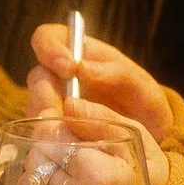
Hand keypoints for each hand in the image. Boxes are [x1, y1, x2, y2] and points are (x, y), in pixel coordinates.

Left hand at [24, 76, 171, 184]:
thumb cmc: (138, 172)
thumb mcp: (131, 137)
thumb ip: (99, 117)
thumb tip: (69, 104)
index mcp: (108, 182)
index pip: (54, 142)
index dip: (58, 133)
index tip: (72, 137)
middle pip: (37, 164)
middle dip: (47, 153)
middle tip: (71, 160)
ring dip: (38, 176)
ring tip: (67, 180)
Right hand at [27, 24, 174, 143]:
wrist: (148, 141)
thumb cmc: (143, 106)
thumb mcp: (141, 88)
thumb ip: (117, 74)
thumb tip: (82, 68)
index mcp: (80, 55)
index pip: (48, 38)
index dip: (50, 49)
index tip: (68, 69)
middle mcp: (60, 79)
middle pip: (37, 77)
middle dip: (47, 93)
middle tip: (65, 109)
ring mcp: (53, 107)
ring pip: (35, 108)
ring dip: (49, 120)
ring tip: (71, 132)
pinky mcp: (51, 132)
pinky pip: (40, 134)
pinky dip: (52, 140)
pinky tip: (70, 146)